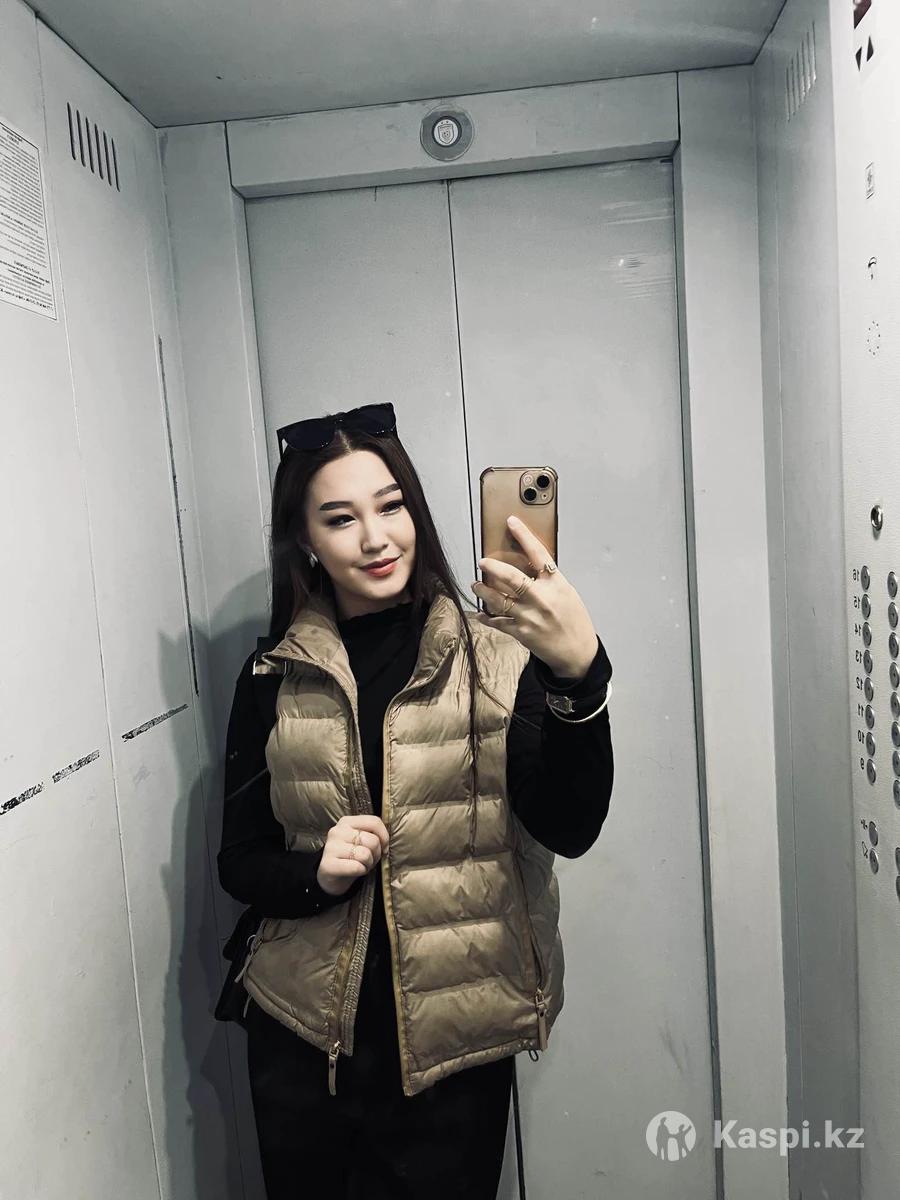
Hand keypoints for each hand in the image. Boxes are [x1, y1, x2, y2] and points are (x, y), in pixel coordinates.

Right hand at [317, 815, 388, 895]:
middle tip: (369, 859)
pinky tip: (355, 871)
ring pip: (365, 854)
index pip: (374, 821)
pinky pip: (356, 867)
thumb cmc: (351, 857)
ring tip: (362, 865)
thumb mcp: (362, 842)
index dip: (384, 837)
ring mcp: (331, 848)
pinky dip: (361, 871)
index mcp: (346, 822)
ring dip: (368, 864)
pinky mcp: (328, 865)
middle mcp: (337, 831)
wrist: (332, 876)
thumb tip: (385, 843)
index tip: (383, 847)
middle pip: (372, 840)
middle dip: (376, 853)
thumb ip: (373, 835)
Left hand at [472, 514, 596, 679]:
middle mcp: (542, 598)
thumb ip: (548, 580)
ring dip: (483, 591)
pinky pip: (498, 622)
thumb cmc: (574, 620)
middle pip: (512, 577)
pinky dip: (486, 617)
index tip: (512, 522)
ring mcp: (529, 616)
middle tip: (483, 562)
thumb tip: (527, 566)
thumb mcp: (567, 593)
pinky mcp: (521, 633)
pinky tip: (479, 613)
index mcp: (556, 584)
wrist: (578, 652)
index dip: (523, 536)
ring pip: (499, 600)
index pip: (538, 553)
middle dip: (493, 567)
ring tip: (476, 585)